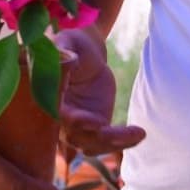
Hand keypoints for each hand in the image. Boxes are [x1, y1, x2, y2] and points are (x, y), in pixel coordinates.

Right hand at [53, 27, 146, 156]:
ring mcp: (79, 125)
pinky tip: (140, 134)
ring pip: (92, 144)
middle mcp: (62, 118)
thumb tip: (68, 60)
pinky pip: (108, 141)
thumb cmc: (71, 45)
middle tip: (109, 131)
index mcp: (50, 99)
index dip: (73, 121)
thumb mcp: (67, 44)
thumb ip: (63, 53)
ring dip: (113, 143)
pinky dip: (124, 141)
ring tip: (136, 134)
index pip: (57, 114)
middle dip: (92, 136)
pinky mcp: (96, 126)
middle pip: (74, 135)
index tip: (91, 122)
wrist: (84, 55)